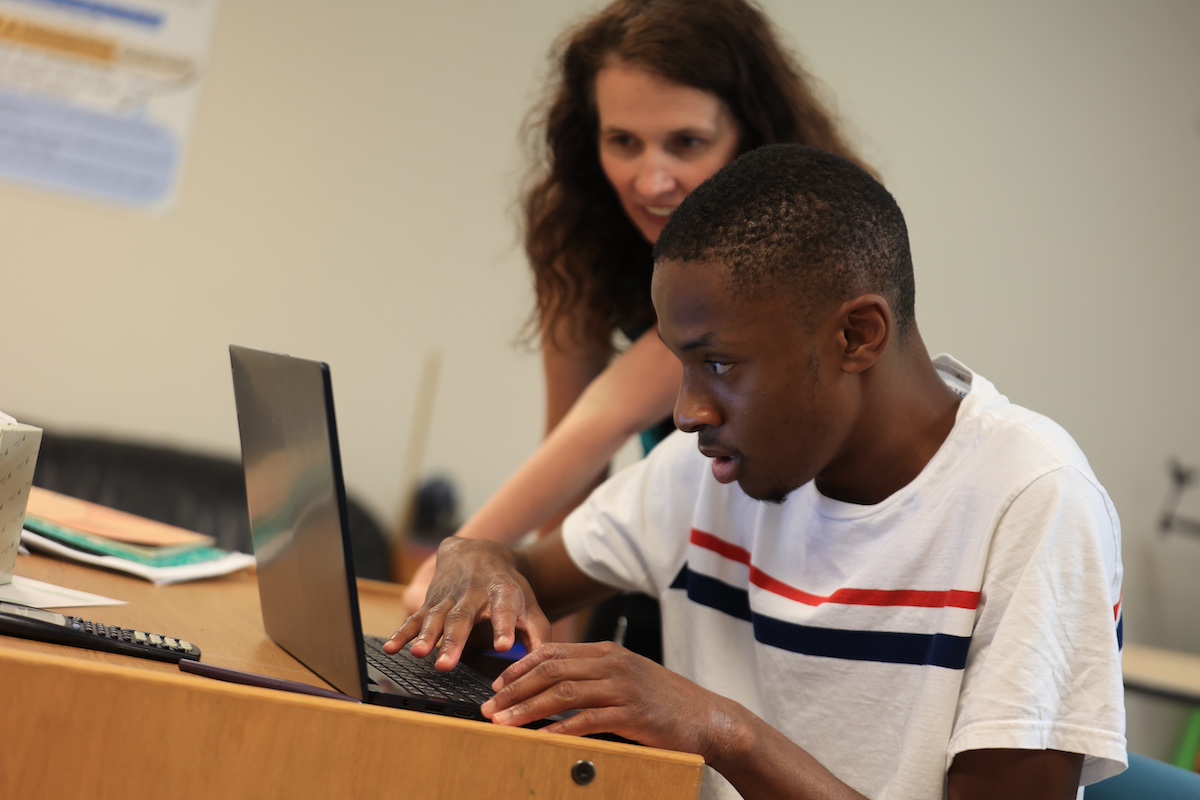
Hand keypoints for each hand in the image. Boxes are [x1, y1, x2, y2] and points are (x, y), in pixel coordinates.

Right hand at [383, 537, 550, 669]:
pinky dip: (402, 633)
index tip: (504, 646)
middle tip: (446, 665)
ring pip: (435, 617)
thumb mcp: (529, 605)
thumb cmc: (509, 588)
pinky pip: (415, 617)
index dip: (504, 626)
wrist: (479, 551)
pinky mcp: (430, 601)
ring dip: (425, 636)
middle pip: (462, 618)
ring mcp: (449, 596)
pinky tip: (391, 648)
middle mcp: (473, 592)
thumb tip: (545, 665)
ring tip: (418, 653)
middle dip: (453, 641)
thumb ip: (538, 635)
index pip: (504, 608)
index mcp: (502, 591)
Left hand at [481, 641, 724, 755]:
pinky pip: (586, 720)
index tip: (497, 685)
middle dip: (514, 688)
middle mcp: (612, 664)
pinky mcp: (632, 713)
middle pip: (551, 669)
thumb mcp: (628, 678)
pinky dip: (559, 728)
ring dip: (527, 708)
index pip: (553, 651)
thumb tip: (552, 687)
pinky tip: (540, 738)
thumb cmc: (665, 703)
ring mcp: (622, 687)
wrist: (708, 718)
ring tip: (502, 722)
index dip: (520, 668)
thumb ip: (595, 677)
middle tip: (489, 706)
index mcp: (608, 652)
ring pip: (562, 691)